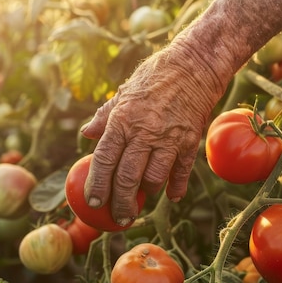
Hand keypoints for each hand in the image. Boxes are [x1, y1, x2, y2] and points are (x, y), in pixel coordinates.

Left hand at [80, 46, 219, 225]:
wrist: (194, 65)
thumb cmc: (155, 76)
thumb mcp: (124, 91)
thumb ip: (105, 116)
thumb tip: (86, 133)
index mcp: (123, 119)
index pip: (104, 160)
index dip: (97, 185)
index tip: (93, 203)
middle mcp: (144, 131)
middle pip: (127, 177)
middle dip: (121, 202)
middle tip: (118, 217)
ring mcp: (169, 138)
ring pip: (154, 178)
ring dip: (146, 195)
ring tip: (140, 204)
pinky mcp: (190, 140)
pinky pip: (182, 171)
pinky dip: (176, 186)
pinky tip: (172, 196)